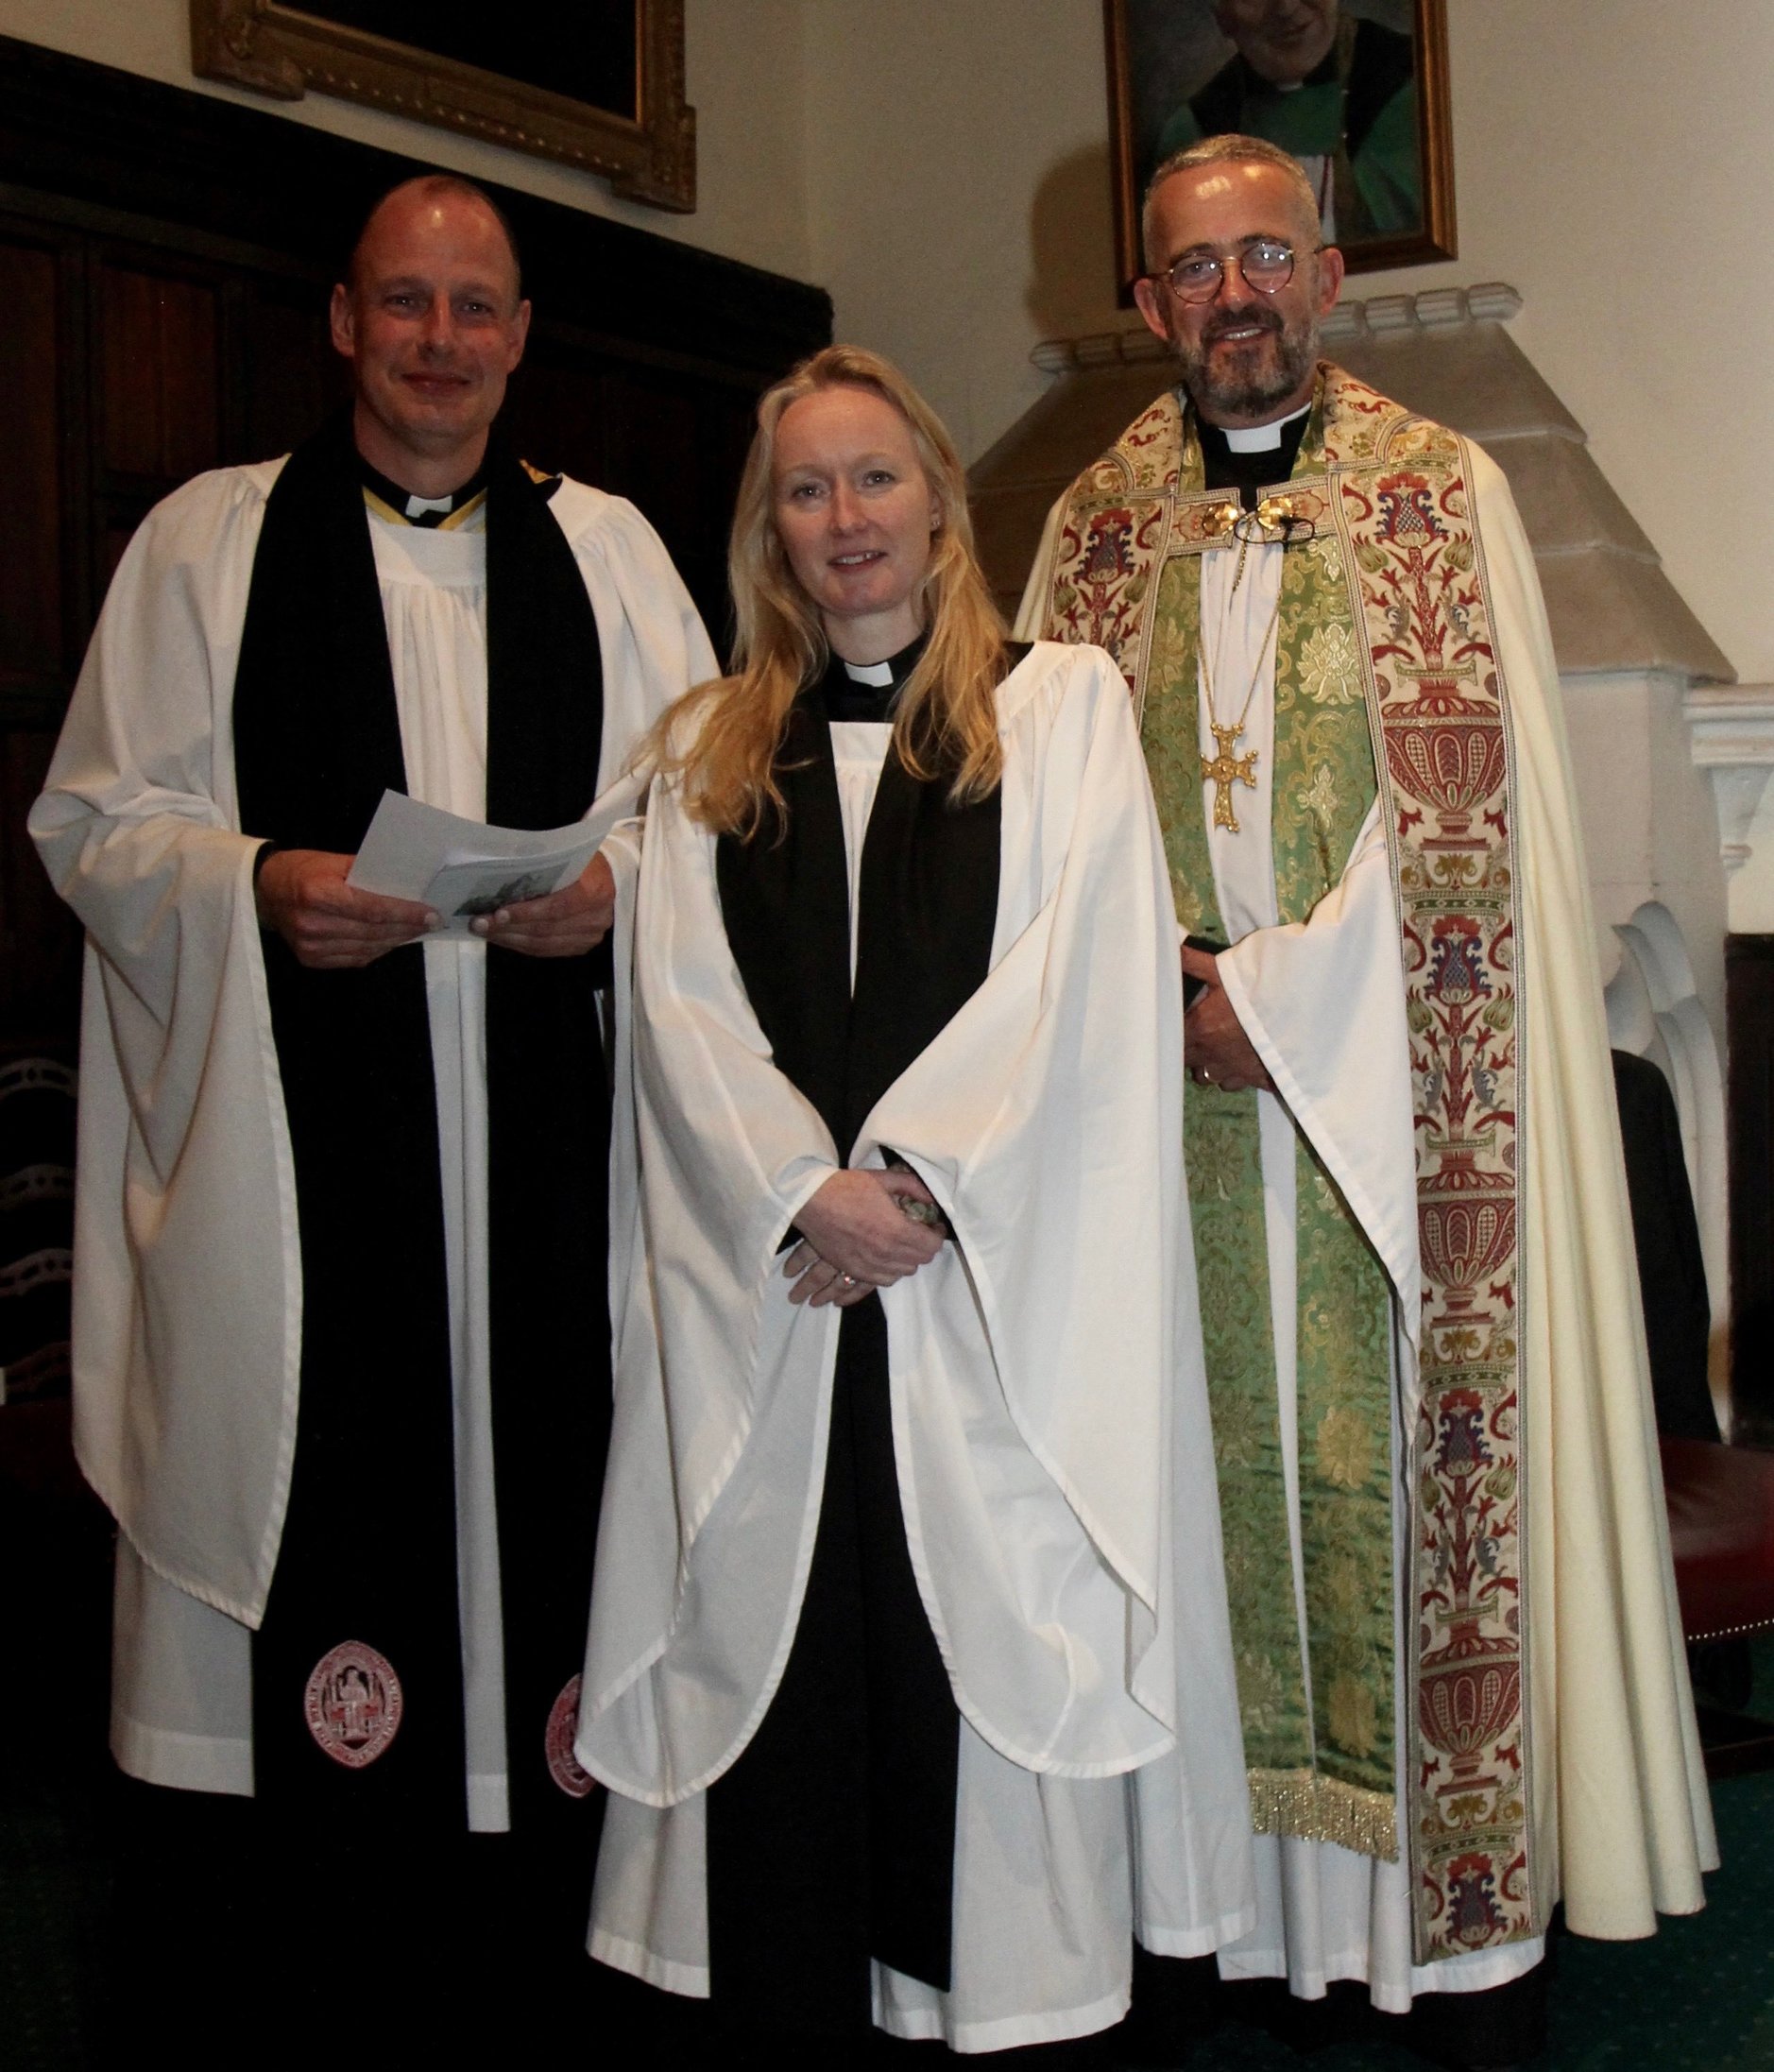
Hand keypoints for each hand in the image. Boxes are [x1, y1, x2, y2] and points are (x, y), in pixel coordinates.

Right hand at [256, 848, 436, 968]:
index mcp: (317, 893)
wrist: (264, 890)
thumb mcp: (333, 861)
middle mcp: (312, 923)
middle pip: (373, 931)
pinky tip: (392, 939)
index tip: (431, 913)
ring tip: (416, 929)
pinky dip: (378, 949)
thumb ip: (368, 873)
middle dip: (407, 927)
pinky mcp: (311, 960)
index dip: (405, 913)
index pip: (372, 909)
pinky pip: (356, 958)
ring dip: (396, 940)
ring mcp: (311, 946)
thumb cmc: (303, 869)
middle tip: (431, 921)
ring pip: (368, 948)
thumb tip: (407, 885)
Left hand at [472, 853, 615, 957]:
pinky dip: (521, 945)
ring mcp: (591, 937)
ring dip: (510, 939)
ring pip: (543, 944)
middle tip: (480, 923)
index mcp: (595, 890)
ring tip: (486, 931)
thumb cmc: (583, 860)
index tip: (498, 913)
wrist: (611, 875)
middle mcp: (596, 918)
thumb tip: (502, 879)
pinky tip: (503, 937)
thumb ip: (542, 869)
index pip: (557, 907)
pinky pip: (546, 951)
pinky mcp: (582, 947)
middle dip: (508, 928)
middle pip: (546, 929)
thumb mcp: (566, 856)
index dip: (526, 913)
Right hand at [784, 1168, 943, 1304]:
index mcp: (897, 1230)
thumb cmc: (847, 1188)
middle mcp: (885, 1252)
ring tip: (901, 1246)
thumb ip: (912, 1187)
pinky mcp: (853, 1270)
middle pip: (919, 1261)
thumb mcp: (883, 1179)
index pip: (932, 1246)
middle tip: (918, 1233)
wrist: (811, 1201)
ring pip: (901, 1273)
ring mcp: (868, 1265)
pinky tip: (885, 1261)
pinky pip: (880, 1281)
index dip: (937, 1235)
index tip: (933, 1226)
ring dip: (906, 1260)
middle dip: (923, 1247)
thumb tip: (932, 1198)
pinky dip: (888, 1273)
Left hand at [1182, 944, 1274, 1093]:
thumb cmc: (1258, 988)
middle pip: (1190, 1064)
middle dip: (1192, 1052)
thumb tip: (1169, 948)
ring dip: (1213, 1066)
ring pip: (1213, 1078)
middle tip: (1201, 1035)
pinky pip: (1242, 1085)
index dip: (1172, 1037)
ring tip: (1223, 1049)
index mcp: (1199, 1031)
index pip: (1171, 1044)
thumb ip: (1192, 962)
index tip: (1179, 1027)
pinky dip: (1241, 1075)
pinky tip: (1248, 1061)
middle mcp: (1212, 1057)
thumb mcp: (1223, 970)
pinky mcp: (1259, 1080)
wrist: (1302, 1009)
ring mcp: (1236, 1072)